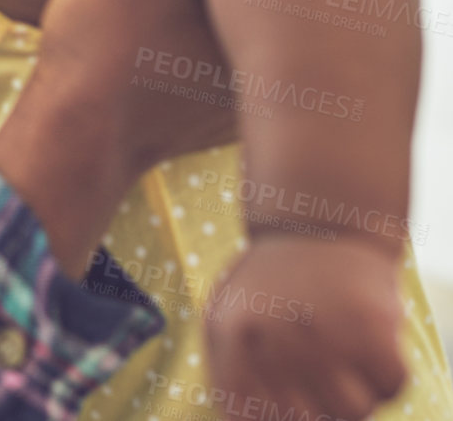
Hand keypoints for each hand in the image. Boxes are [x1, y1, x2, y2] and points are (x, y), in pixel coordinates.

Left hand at [205, 235, 407, 418]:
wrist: (318, 217)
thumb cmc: (271, 278)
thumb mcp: (226, 311)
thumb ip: (229, 373)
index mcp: (232, 337)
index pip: (246, 416)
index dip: (272, 417)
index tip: (290, 399)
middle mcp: (275, 339)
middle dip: (315, 405)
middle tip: (320, 366)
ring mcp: (325, 335)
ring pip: (353, 413)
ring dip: (356, 388)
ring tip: (343, 346)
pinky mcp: (374, 329)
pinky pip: (392, 385)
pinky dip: (387, 368)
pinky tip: (368, 333)